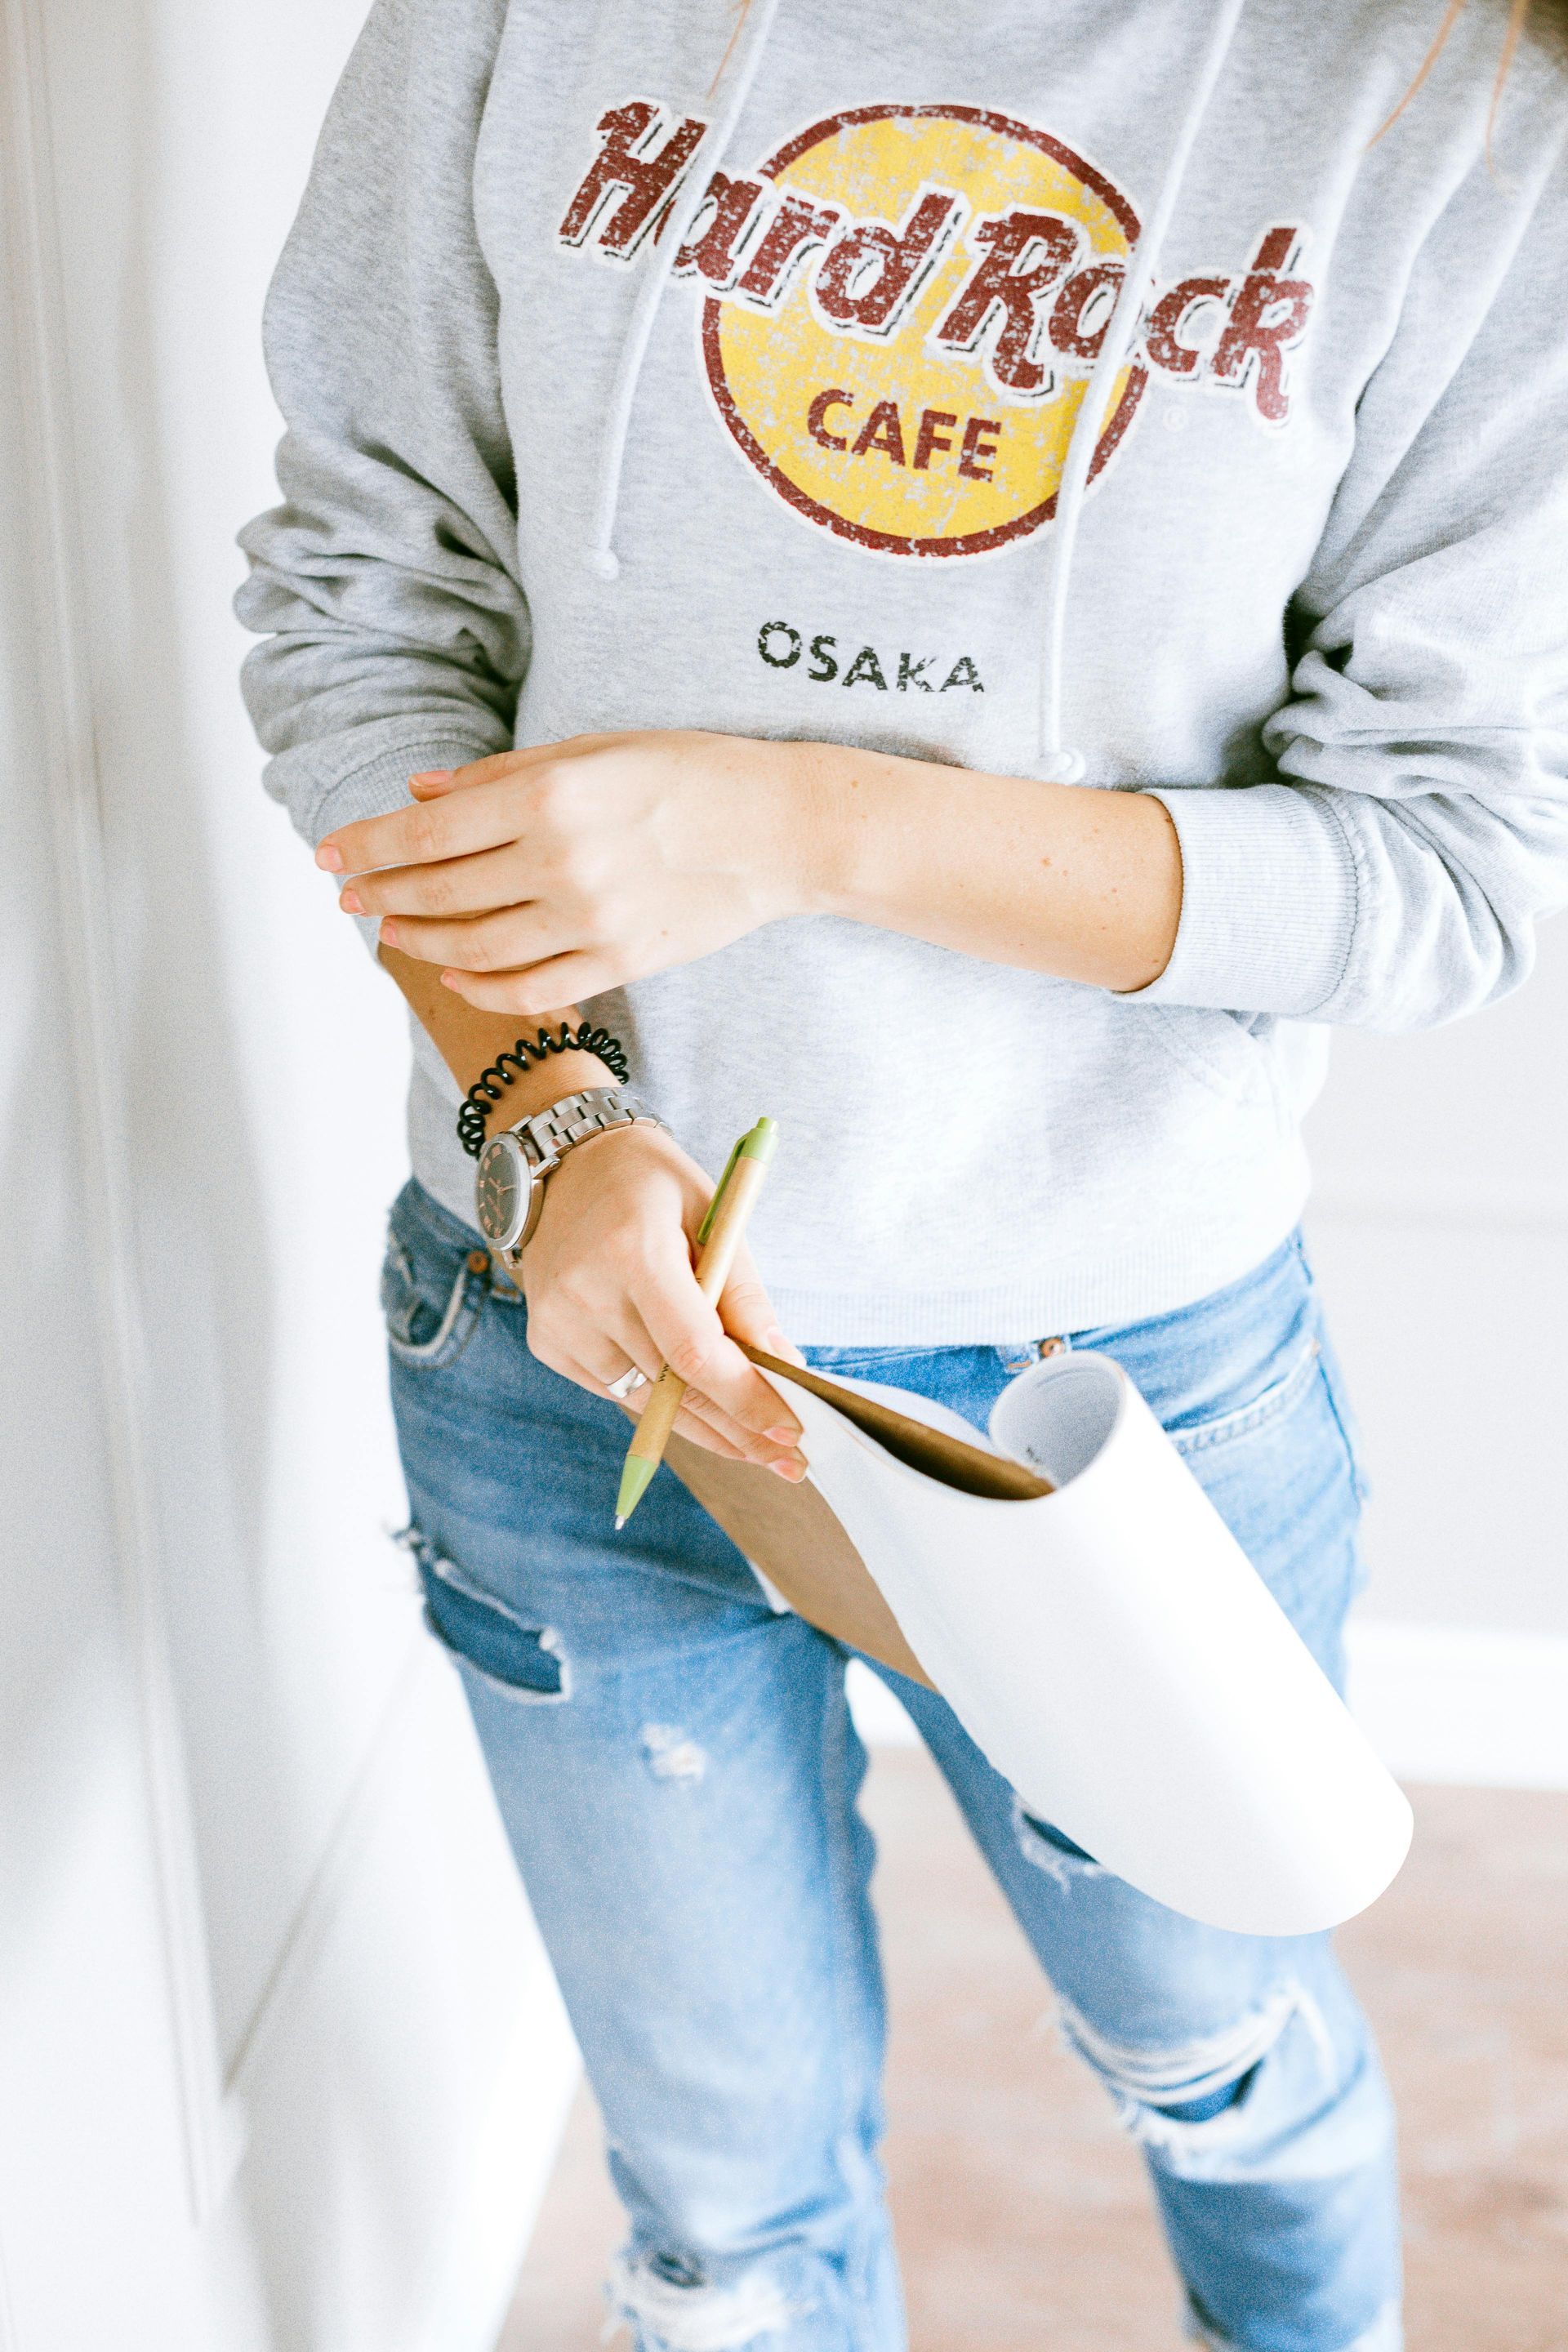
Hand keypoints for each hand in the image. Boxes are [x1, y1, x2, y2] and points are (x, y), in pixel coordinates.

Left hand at [316, 731, 818, 1014]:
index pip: (428, 832)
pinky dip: (484, 987)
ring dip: (422, 941)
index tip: (331, 853)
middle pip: (440, 893)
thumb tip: (422, 793)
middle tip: (348, 894)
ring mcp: (590, 920)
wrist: (778, 829)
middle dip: (382, 893)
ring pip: (475, 947)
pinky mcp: (619, 961)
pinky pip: (531, 989)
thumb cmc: (688, 773)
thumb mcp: (592, 749)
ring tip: (394, 930)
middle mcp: (562, 862)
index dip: (368, 846)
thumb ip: (501, 776)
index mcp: (550, 796)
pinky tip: (457, 972)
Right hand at [516, 1118, 808, 1474]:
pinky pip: (617, 1390)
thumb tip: (785, 1366)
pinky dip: (663, 1406)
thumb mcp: (712, 1215)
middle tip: (792, 1460)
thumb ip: (744, 1294)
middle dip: (739, 1428)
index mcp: (632, 1250)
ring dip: (706, 1430)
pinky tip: (705, 1420)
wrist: (563, 1163)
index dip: (745, 1398)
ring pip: (646, 1401)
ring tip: (757, 1450)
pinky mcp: (547, 1342)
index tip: (792, 1431)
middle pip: (673, 1386)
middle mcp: (585, 1293)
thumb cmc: (650, 1184)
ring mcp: (557, 1322)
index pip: (694, 1350)